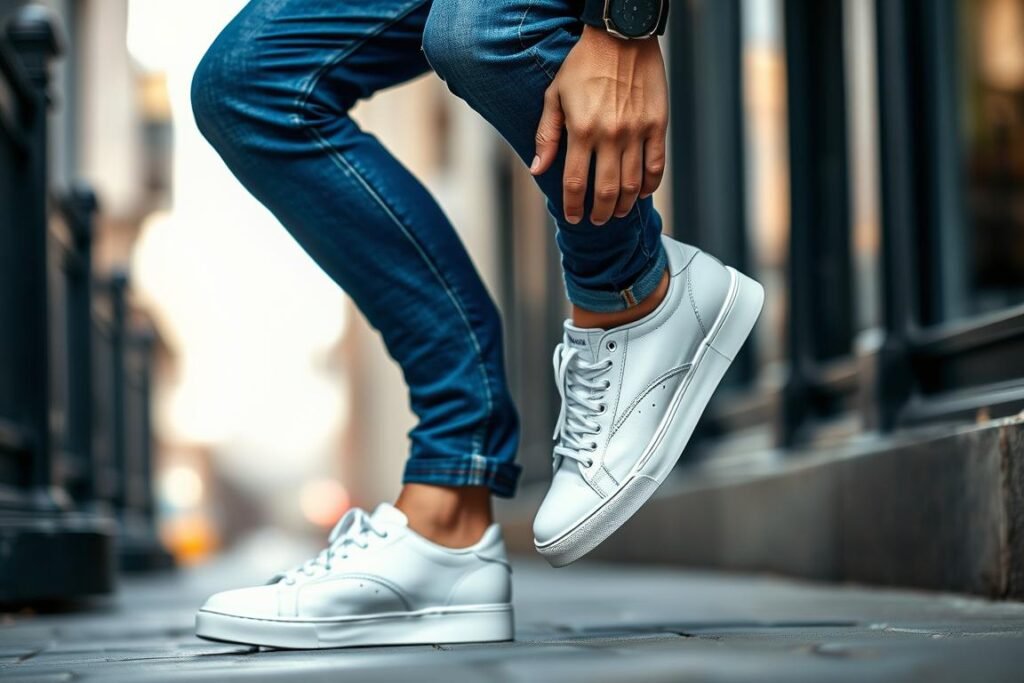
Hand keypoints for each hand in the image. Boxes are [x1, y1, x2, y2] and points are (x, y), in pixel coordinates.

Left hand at [531, 26, 667, 225]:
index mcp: (581, 130)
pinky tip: (640, 194)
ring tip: (617, 212)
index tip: (574, 217)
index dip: (573, 206)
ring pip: (632, 184)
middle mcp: (610, 135)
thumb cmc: (582, 65)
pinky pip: (656, 166)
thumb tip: (539, 171)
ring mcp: (636, 132)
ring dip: (623, 205)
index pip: (574, 183)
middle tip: (597, 220)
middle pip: (606, 191)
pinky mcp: (658, 125)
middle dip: (600, 213)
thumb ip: (547, 136)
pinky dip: (649, 186)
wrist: (621, 37)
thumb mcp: (555, 96)